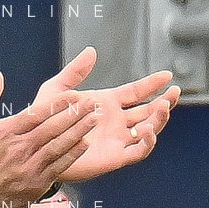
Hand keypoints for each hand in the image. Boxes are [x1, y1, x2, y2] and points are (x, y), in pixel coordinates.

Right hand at [0, 69, 99, 207]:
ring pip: (59, 145)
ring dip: (79, 130)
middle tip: (92, 102)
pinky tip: (85, 142)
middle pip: (53, 127)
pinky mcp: (38, 181)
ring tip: (94, 118)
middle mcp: (20, 147)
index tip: (74, 94)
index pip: (37, 114)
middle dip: (75, 113)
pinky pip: (60, 164)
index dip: (58, 103)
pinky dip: (73, 153)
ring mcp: (30, 165)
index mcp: (6, 131)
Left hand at [32, 46, 179, 180]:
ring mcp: (117, 139)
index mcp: (106, 103)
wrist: (35, 145)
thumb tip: (91, 51)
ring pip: (148, 130)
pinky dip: (147, 142)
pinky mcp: (114, 157)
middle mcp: (116, 121)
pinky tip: (148, 130)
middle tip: (173, 93)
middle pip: (148, 111)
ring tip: (163, 107)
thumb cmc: (43, 118)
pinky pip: (138, 151)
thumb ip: (74, 71)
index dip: (152, 84)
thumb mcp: (57, 89)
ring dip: (159, 120)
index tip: (166, 76)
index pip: (136, 92)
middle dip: (164, 102)